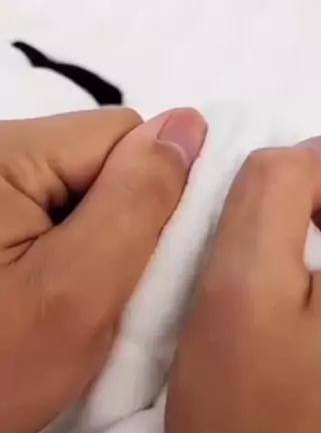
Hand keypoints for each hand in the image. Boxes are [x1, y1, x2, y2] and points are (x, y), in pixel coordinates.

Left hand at [0, 107, 205, 432]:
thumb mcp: (77, 294)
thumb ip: (139, 204)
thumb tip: (190, 125)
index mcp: (3, 151)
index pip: (125, 136)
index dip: (151, 200)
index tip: (137, 272)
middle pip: (100, 160)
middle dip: (120, 224)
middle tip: (99, 299)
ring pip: (79, 192)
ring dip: (94, 245)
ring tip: (68, 307)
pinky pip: (48, 217)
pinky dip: (63, 257)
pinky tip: (43, 301)